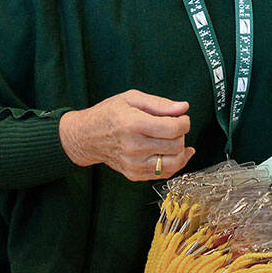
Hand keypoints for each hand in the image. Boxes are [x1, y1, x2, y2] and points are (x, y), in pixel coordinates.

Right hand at [59, 90, 194, 180]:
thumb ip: (159, 103)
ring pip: (174, 163)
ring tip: (173, 140)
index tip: (182, 118)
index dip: (185, 122)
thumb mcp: (131, 98)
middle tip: (174, 126)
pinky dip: (173, 163)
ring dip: (180, 150)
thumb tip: (184, 107)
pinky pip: (164, 173)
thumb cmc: (109, 114)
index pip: (173, 129)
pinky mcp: (134, 174)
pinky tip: (172, 152)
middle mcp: (134, 147)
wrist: (87, 136)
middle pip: (176, 145)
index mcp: (134, 125)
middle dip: (182, 134)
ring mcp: (134, 164)